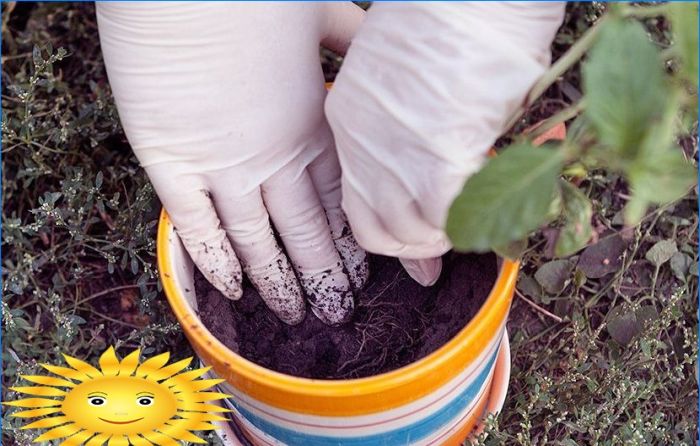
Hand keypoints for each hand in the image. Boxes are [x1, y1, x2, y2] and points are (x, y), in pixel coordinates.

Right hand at [96, 2, 367, 324]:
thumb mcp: (320, 14)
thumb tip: (370, 41)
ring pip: (257, 239)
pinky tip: (232, 289)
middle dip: (325, 274)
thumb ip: (346, 40)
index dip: (352, 237)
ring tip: (294, 314)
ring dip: (278, 281)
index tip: (364, 268)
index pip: (340, 197)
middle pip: (307, 230)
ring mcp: (223, 164)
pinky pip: (196, 225)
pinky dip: (214, 260)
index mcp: (314, 124)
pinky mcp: (172, 160)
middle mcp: (275, 156)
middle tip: (337, 310)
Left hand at [325, 2, 564, 284]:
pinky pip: (447, 222)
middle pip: (376, 232)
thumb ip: (403, 122)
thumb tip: (436, 159)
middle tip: (447, 237)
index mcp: (348, 121)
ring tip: (474, 215)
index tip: (416, 240)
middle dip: (415, 246)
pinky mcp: (436, 163)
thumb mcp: (400, 71)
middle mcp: (361, 147)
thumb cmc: (444, 17)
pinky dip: (469, 223)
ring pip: (411, 235)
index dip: (390, 230)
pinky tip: (489, 201)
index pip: (355, 203)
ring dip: (445, 236)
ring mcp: (393, 158)